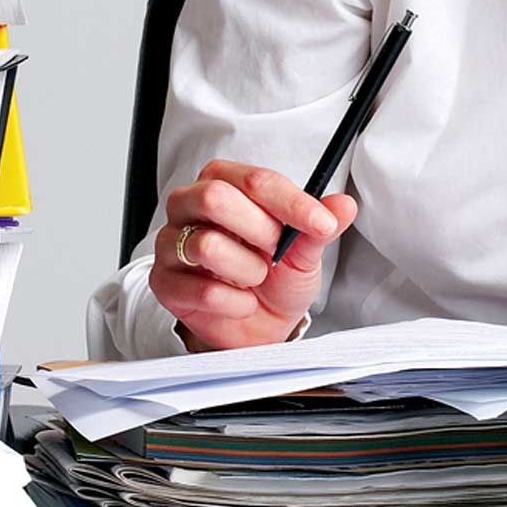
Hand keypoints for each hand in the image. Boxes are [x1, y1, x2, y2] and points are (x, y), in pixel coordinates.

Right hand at [149, 157, 358, 351]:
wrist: (257, 326)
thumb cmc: (275, 279)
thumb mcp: (304, 252)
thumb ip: (318, 227)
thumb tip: (343, 205)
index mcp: (224, 182)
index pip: (255, 180)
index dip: (291, 202)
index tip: (321, 223)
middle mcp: (190, 205)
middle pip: (215, 198)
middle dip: (260, 231)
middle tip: (277, 252)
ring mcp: (171, 243)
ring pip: (207, 245)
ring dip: (248, 270)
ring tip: (256, 278)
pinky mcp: (164, 282)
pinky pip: (203, 290)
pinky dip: (235, 302)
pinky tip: (241, 302)